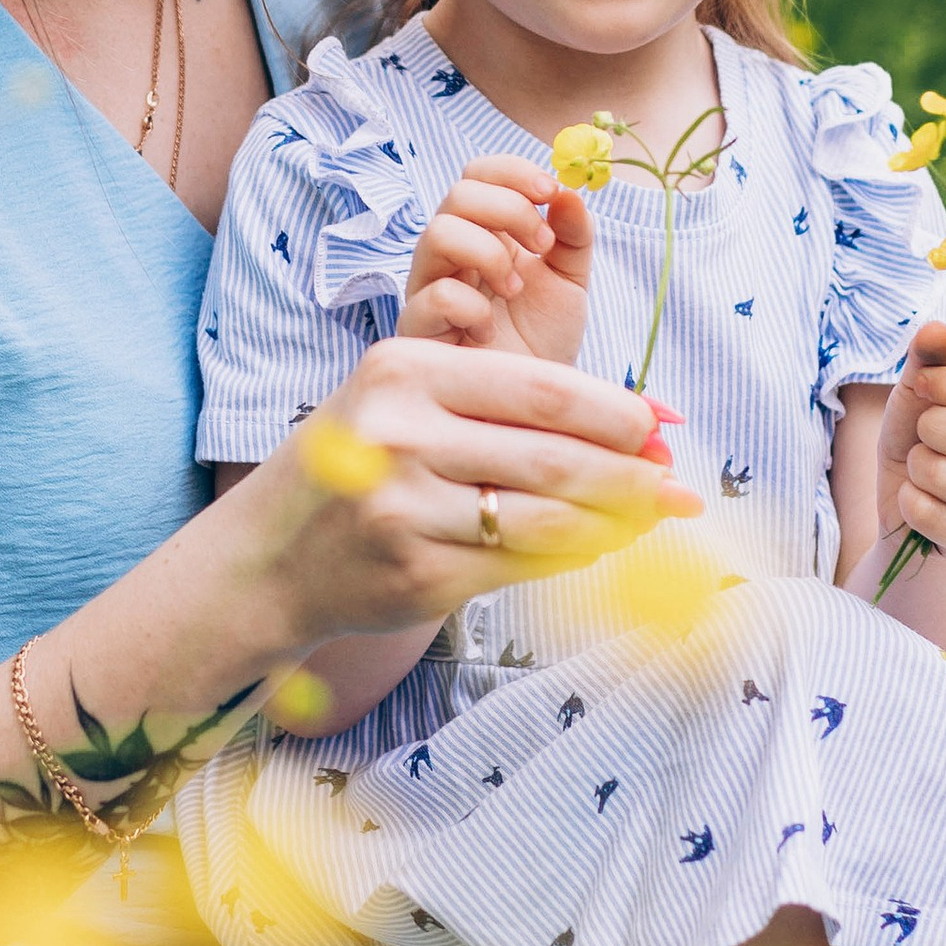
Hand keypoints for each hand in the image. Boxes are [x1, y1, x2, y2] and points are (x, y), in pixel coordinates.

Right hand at [229, 333, 700, 647]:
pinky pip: (525, 565)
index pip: (542, 388)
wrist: (268, 557)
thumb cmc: (357, 463)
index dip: (617, 411)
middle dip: (632, 472)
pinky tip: (601, 548)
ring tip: (654, 517)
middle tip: (677, 481)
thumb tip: (639, 420)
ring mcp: (408, 510)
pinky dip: (576, 557)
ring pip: (550, 517)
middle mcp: (402, 436)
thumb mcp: (406, 404)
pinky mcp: (418, 574)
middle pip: (556, 454)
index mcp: (405, 371)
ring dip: (618, 521)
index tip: (662, 425)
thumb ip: (505, 404)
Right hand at [400, 155, 593, 366]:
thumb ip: (573, 236)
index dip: (513, 172)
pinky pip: (437, 296)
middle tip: (541, 246)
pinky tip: (489, 332)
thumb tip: (570, 191)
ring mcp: (429, 288)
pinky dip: (474, 308)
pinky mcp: (419, 329)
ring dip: (489, 254)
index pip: (479, 175)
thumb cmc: (542, 341)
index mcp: (484, 232)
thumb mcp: (569, 282)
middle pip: (458, 193)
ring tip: (514, 291)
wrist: (532, 409)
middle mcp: (450, 254)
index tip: (551, 192)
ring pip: (438, 233)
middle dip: (509, 210)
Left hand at [870, 318, 945, 555]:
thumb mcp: (918, 388)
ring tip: (923, 466)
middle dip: (928, 432)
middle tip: (924, 434)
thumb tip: (935, 329)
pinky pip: (940, 520)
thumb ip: (928, 358)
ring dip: (917, 469)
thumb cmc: (919, 429)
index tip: (922, 387)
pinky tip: (918, 499)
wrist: (907, 492)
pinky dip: (912, 506)